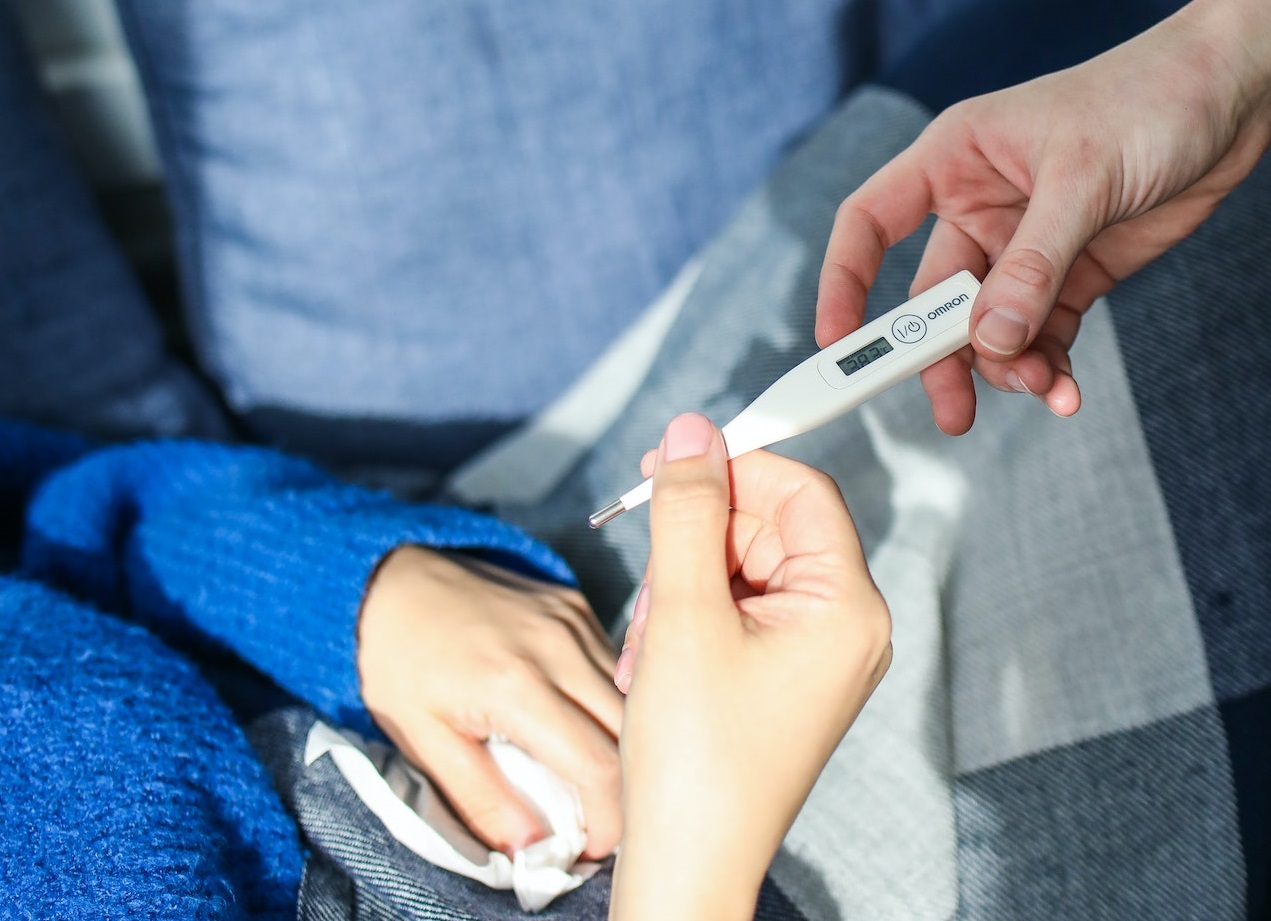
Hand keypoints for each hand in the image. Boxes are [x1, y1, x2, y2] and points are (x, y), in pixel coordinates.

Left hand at [357, 546, 622, 858]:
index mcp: (516, 686)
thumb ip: (481, 798)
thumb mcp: (424, 741)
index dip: (607, 819)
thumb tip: (531, 848)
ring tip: (594, 773)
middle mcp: (557, 647)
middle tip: (599, 816)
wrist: (390, 581)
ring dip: (624, 741)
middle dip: (625, 785)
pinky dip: (612, 700)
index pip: (598, 765)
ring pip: (632, 695)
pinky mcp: (575, 605)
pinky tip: (585, 721)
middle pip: (630, 731)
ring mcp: (572, 619)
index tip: (590, 846)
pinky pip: (615, 663)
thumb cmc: (400, 664)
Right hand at [608, 413, 891, 920]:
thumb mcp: (683, 615)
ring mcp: (813, 653)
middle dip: (697, 538)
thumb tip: (693, 431)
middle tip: (644, 561)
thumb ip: (689, 512)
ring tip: (648, 641)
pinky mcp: (781, 674)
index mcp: (847, 608)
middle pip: (769, 527)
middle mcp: (843, 626)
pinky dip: (687, 616)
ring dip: (681, 583)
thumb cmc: (696, 757)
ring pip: (741, 567)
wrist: (687, 861)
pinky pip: (736, 609)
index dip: (737, 467)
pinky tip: (654, 656)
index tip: (671, 463)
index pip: (803, 493)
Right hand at [817, 0, 1270, 433]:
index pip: (869, 223)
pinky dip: (1047, 367)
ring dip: (1007, 368)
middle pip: (932, 299)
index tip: (839, 342)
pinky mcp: (1066, 276)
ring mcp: (1021, 247)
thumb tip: (989, 341)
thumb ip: (1033, 264)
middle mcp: (977, 207)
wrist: (1234, 96)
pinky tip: (1064, 389)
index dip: (844, 281)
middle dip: (940, 358)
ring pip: (987, 328)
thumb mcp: (1084, 178)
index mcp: (954, 160)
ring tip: (1044, 386)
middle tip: (952, 411)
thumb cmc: (1149, 99)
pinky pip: (1039, 335)